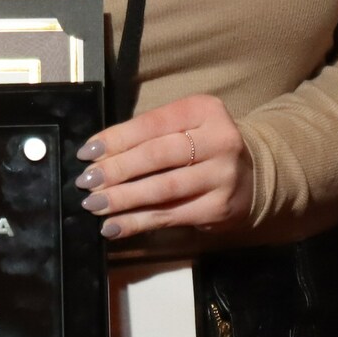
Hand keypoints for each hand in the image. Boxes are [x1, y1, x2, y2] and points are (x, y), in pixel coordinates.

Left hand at [77, 94, 250, 240]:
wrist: (251, 174)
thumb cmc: (202, 146)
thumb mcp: (184, 125)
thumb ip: (148, 134)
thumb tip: (97, 155)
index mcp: (204, 110)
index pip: (151, 124)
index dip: (116, 139)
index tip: (87, 152)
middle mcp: (218, 140)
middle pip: (157, 156)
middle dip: (116, 170)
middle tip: (86, 181)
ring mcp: (222, 176)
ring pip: (162, 189)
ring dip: (123, 199)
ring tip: (94, 204)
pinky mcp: (219, 208)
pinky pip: (169, 216)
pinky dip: (137, 223)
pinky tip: (113, 226)